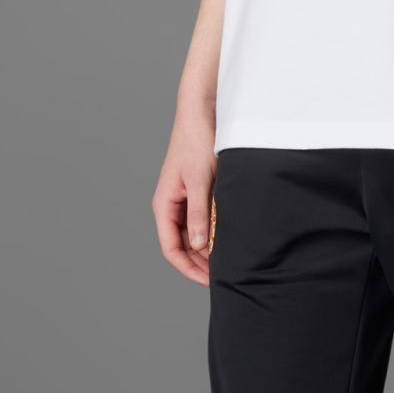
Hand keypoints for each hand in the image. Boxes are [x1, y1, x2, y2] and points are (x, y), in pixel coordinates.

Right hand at [151, 105, 216, 284]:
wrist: (201, 111)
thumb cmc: (197, 141)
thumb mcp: (201, 180)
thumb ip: (199, 213)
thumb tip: (199, 246)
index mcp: (165, 205)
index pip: (171, 249)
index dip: (189, 268)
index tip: (209, 280)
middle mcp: (171, 204)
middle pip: (182, 244)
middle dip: (200, 261)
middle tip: (224, 274)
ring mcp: (183, 197)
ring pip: (192, 232)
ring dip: (207, 246)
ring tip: (228, 259)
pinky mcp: (196, 189)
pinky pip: (201, 217)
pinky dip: (213, 229)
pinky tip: (228, 235)